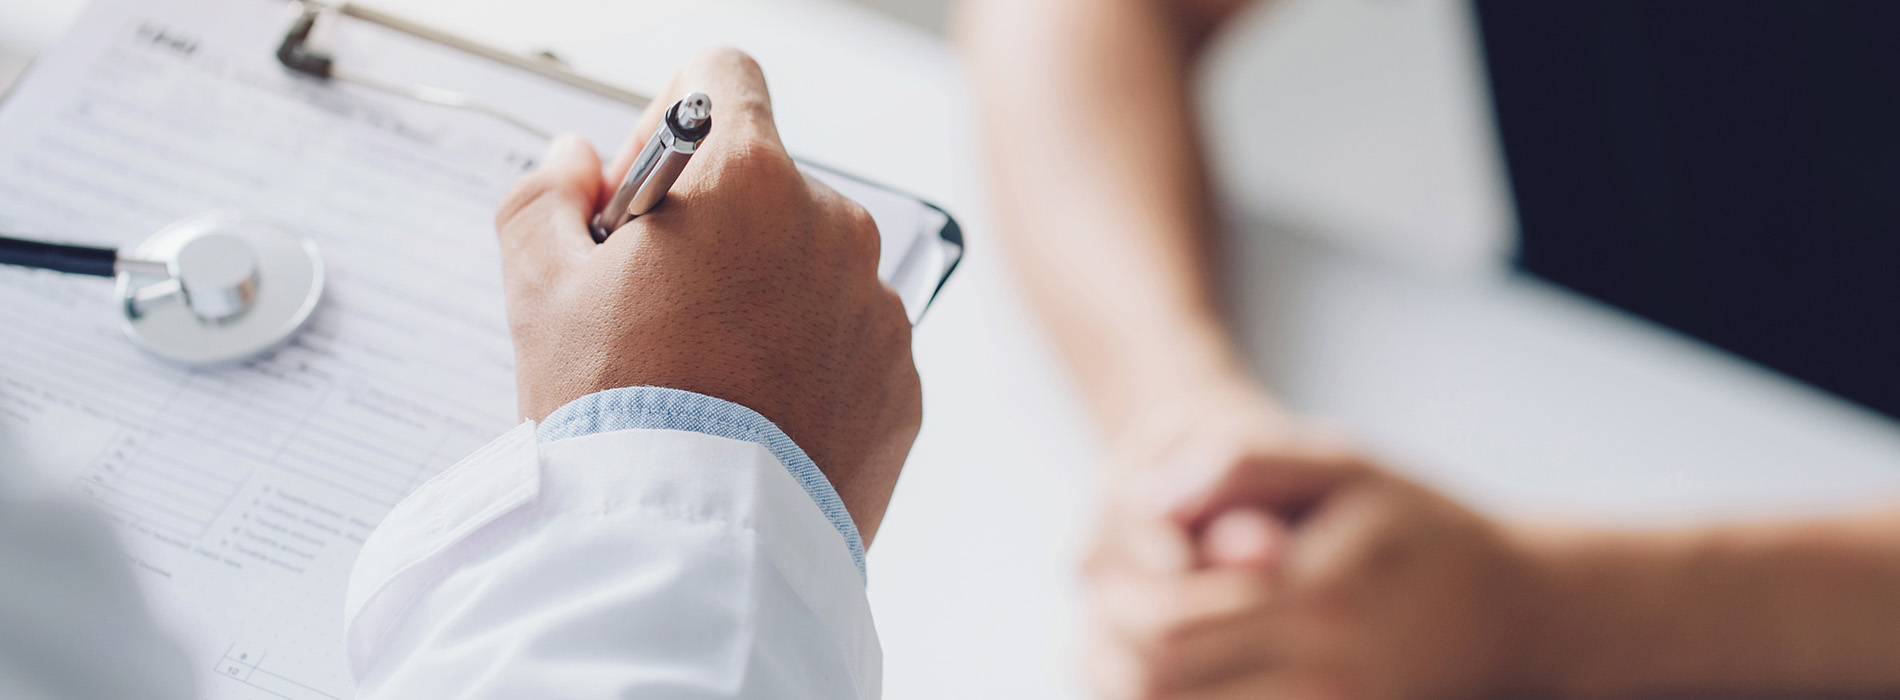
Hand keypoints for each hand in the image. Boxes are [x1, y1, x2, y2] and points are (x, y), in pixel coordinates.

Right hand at [494, 49, 920, 542]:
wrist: (696, 542)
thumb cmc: (621, 414)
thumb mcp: (538, 287)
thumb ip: (543, 194)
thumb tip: (574, 164)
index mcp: (750, 178)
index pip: (720, 77)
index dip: (666, 124)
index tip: (641, 197)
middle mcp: (834, 226)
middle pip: (765, 187)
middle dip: (712, 230)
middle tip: (653, 310)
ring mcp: (877, 307)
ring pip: (810, 270)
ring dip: (763, 301)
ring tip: (704, 380)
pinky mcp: (902, 382)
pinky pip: (848, 347)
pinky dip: (807, 368)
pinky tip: (752, 417)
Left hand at [1086, 414, 1542, 699]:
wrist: (1515, 611)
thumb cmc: (1417, 524)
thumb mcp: (1340, 465)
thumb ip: (1243, 465)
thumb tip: (1146, 497)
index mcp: (1318, 597)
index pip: (1167, 622)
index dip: (1117, 602)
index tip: (1108, 573)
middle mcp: (1326, 676)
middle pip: (1160, 688)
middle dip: (1110, 652)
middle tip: (1100, 616)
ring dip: (1131, 689)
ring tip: (1124, 648)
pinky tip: (1175, 677)